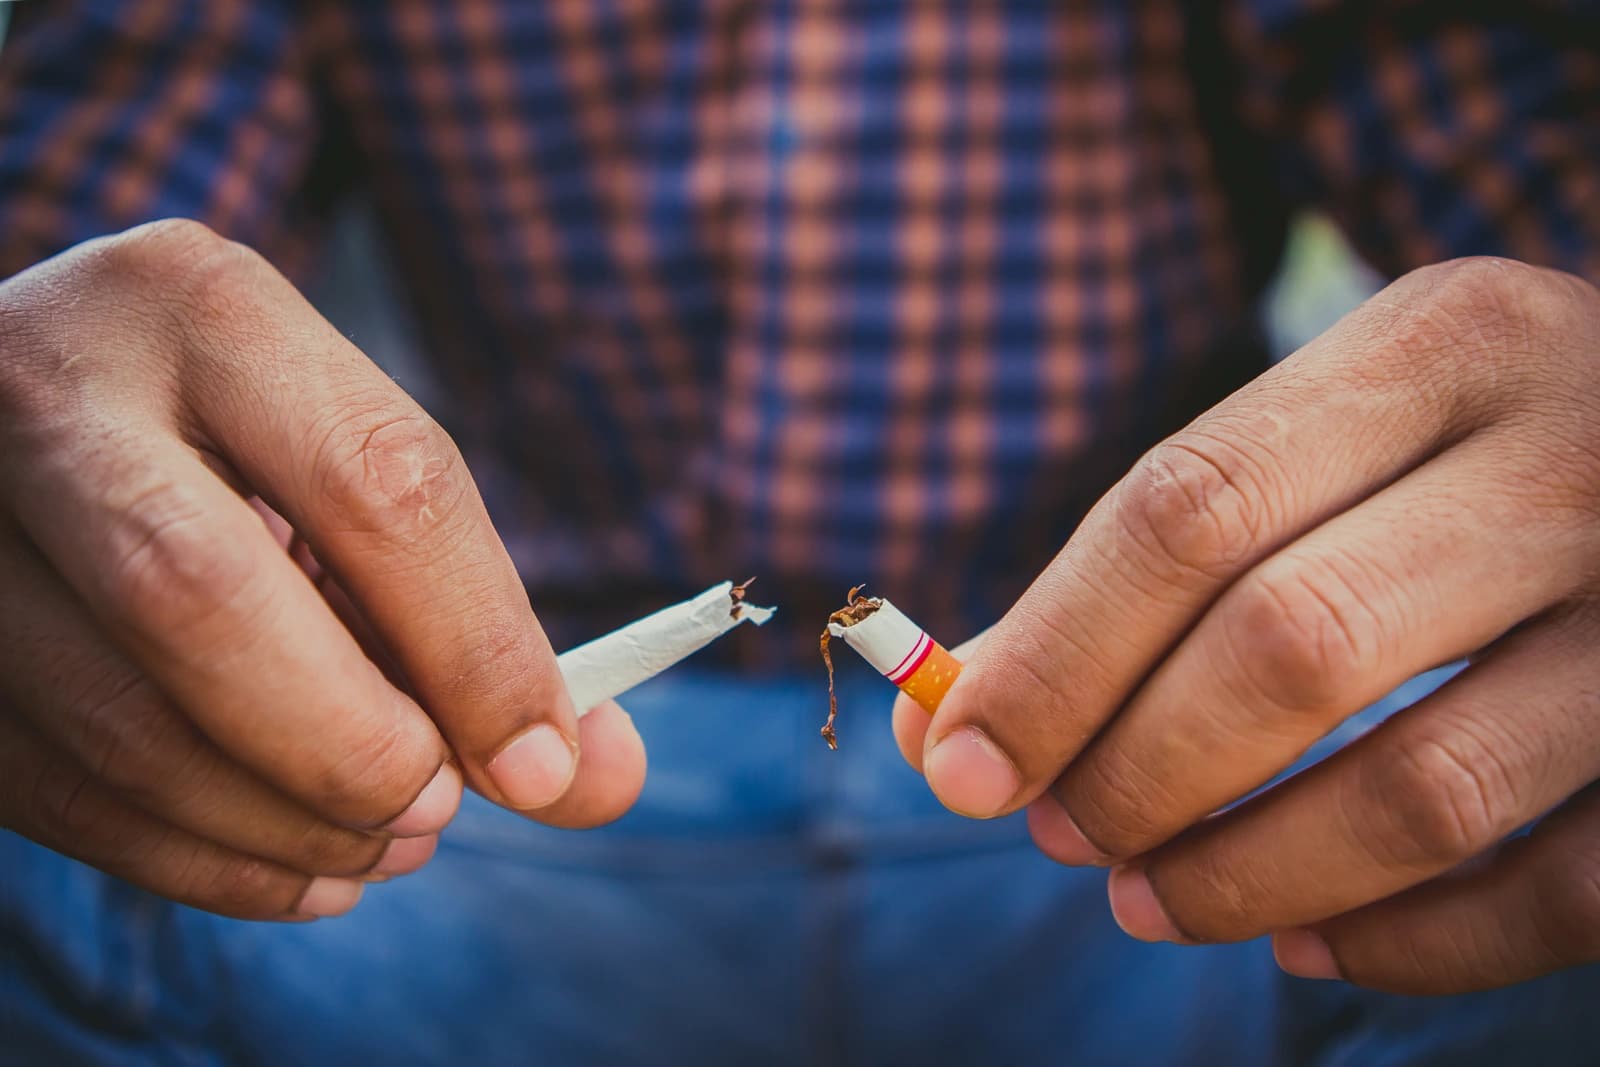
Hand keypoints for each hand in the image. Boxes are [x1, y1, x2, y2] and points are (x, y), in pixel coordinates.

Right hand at [0, 221, 644, 919]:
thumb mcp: (356, 468)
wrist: (43, 408)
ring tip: (390, 843)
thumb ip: (477, 618)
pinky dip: (204, 862)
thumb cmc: (240, 445)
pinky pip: (59, 789)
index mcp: (202, 306)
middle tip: (440, 807)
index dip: (475, 644)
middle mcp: (50, 387)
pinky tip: (305, 870)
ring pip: (116, 720)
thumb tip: (597, 777)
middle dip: (349, 746)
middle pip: (200, 596)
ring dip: (284, 827)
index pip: (372, 481)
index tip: (548, 762)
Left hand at [894, 257, 1599, 993]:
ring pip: (1423, 792)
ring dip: (1244, 876)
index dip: (1055, 656)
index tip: (961, 763)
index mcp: (1440, 342)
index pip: (1192, 508)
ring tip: (1148, 897)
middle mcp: (1573, 454)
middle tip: (1058, 831)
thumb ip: (1128, 573)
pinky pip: (1552, 892)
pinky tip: (1304, 936)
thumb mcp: (1307, 450)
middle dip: (1135, 770)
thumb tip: (938, 731)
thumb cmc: (1437, 466)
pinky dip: (1406, 944)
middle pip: (1291, 645)